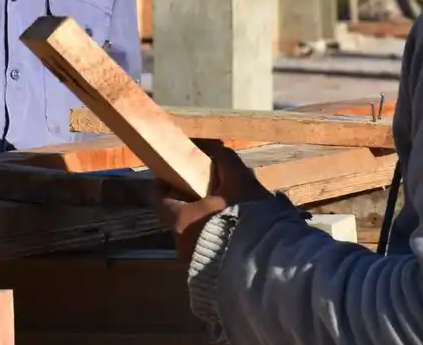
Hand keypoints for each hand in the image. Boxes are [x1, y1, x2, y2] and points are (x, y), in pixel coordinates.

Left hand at [148, 139, 274, 262]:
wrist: (265, 263)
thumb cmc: (245, 216)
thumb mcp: (239, 180)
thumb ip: (225, 161)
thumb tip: (215, 148)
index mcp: (180, 219)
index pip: (157, 196)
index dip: (165, 180)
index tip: (176, 171)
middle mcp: (180, 242)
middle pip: (178, 214)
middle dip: (192, 199)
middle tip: (210, 187)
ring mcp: (193, 261)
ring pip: (193, 231)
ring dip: (206, 219)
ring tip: (229, 208)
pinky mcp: (210, 274)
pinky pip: (207, 248)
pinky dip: (215, 236)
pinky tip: (236, 229)